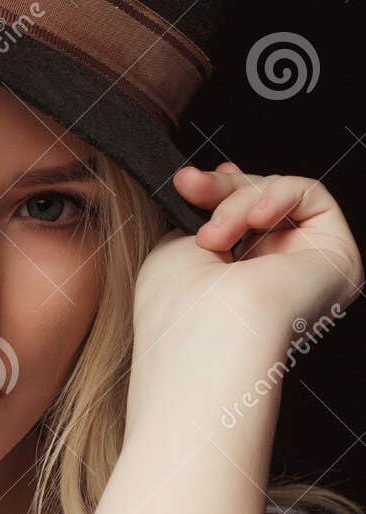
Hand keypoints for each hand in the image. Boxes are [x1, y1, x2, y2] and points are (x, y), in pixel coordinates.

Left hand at [133, 162, 362, 342]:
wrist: (208, 336)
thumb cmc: (180, 307)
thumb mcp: (177, 246)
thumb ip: (203, 213)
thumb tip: (217, 177)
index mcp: (237, 286)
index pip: (240, 223)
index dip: (219, 192)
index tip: (187, 182)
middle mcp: (275, 281)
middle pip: (256, 204)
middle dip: (221, 189)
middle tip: (189, 187)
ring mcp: (307, 271)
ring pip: (278, 197)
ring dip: (239, 200)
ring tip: (214, 234)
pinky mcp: (337, 258)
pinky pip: (311, 195)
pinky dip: (277, 194)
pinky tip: (255, 218)